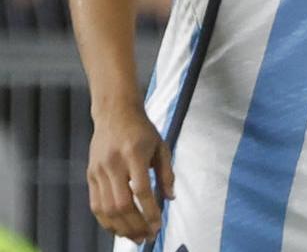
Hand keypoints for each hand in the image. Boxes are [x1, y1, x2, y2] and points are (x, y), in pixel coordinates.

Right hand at [86, 103, 171, 241]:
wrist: (114, 113)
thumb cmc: (142, 130)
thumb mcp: (161, 147)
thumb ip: (167, 174)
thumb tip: (171, 198)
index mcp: (134, 154)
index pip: (142, 190)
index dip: (150, 211)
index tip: (158, 225)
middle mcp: (114, 164)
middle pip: (122, 204)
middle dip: (135, 225)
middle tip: (146, 237)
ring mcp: (98, 170)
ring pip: (106, 207)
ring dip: (120, 227)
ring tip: (134, 237)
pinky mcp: (90, 174)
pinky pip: (95, 203)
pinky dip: (105, 220)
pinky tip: (117, 228)